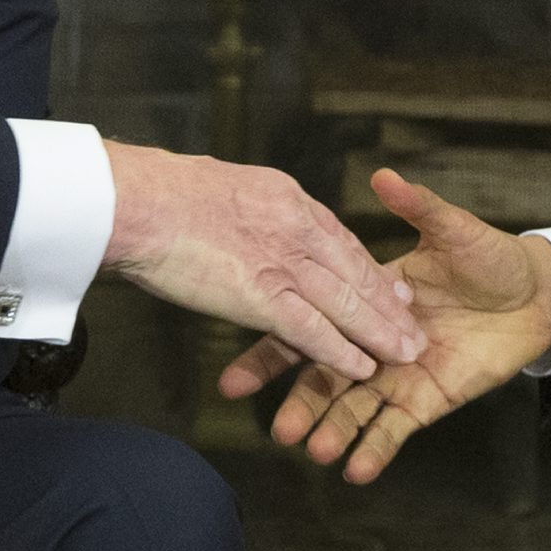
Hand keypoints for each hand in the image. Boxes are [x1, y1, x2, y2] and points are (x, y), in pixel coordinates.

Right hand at [101, 140, 427, 387]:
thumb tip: (239, 215)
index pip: (337, 238)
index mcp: (284, 197)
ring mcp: (281, 261)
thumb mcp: (215, 183)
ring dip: (379, 331)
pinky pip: (312, 329)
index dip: (366, 267)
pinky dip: (341, 351)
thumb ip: (241, 206)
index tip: (391, 285)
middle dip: (387, 302)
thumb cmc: (156, 193)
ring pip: (345, 301)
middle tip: (415, 326)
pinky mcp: (261, 296)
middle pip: (354, 269)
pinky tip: (363, 368)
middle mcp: (294, 227)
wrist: (135, 201)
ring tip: (408, 354)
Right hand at [219, 170, 550, 483]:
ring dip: (336, 430)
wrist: (535, 294)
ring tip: (316, 450)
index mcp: (363, 303)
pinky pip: (396, 429)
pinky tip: (356, 470)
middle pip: (325, 379)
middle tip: (277, 430)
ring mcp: (398, 376)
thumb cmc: (488, 258)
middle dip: (301, 405)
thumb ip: (418, 208)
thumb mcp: (451, 230)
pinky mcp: (427, 400)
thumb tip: (384, 176)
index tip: (233, 382)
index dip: (269, 354)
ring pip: (356, 409)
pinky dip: (377, 449)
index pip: (307, 328)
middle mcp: (372, 345)